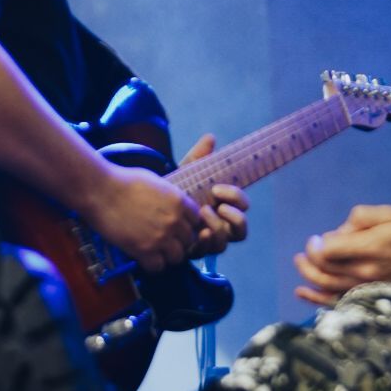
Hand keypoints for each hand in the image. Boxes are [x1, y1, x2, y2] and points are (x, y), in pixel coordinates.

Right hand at [93, 165, 200, 273]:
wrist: (101, 191)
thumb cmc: (124, 181)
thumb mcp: (156, 182)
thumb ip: (170, 197)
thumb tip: (174, 204)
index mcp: (179, 202)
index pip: (196, 221)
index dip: (186, 224)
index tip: (176, 227)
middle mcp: (174, 221)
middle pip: (189, 241)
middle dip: (178, 241)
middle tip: (165, 241)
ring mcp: (161, 237)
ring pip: (177, 257)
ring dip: (167, 255)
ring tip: (155, 251)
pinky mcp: (144, 250)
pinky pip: (158, 267)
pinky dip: (152, 264)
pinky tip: (144, 257)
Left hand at [180, 134, 248, 256]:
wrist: (149, 205)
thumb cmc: (173, 190)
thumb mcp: (186, 172)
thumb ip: (198, 157)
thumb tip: (210, 138)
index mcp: (223, 206)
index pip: (242, 205)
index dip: (236, 197)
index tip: (217, 188)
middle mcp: (219, 226)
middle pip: (241, 230)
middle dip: (235, 218)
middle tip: (218, 206)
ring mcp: (207, 241)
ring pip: (224, 244)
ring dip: (218, 229)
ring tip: (203, 214)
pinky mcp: (193, 251)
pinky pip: (206, 253)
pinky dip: (204, 243)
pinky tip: (197, 233)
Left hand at [294, 205, 390, 305]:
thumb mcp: (389, 214)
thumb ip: (360, 218)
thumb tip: (338, 232)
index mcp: (368, 248)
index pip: (328, 250)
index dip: (316, 245)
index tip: (316, 238)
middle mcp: (363, 271)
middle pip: (323, 268)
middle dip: (309, 257)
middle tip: (307, 248)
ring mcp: (362, 287)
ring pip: (325, 285)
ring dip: (307, 274)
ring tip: (300, 262)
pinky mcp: (364, 297)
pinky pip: (335, 301)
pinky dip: (315, 298)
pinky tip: (301, 292)